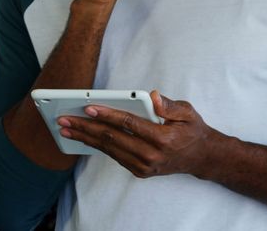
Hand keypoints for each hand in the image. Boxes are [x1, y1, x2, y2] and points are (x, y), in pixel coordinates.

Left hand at [56, 90, 216, 178]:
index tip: (88, 107)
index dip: (107, 115)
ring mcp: (144, 166)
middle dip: (86, 127)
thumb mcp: (188, 112)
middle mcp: (152, 155)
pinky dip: (97, 146)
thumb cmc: (192, 130)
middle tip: (64, 119)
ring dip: (85, 138)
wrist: (201, 158)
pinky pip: (114, 156)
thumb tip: (153, 96)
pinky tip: (83, 137)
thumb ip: (170, 105)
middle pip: (112, 138)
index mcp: (163, 139)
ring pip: (109, 149)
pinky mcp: (140, 171)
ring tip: (66, 128)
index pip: (129, 124)